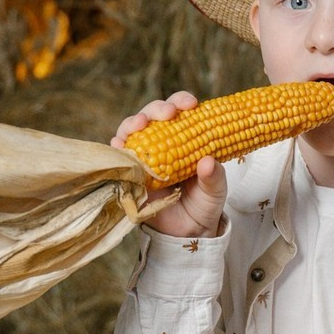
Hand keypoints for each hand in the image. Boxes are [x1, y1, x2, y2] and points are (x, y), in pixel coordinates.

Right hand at [112, 92, 226, 237]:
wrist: (188, 232)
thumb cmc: (203, 204)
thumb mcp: (215, 191)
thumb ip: (214, 177)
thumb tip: (208, 162)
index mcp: (186, 137)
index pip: (181, 110)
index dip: (181, 101)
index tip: (191, 104)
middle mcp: (163, 141)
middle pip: (153, 114)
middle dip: (157, 108)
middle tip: (168, 114)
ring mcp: (144, 156)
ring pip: (132, 130)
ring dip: (133, 122)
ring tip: (139, 124)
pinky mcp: (130, 173)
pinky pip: (119, 157)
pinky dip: (118, 148)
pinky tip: (120, 145)